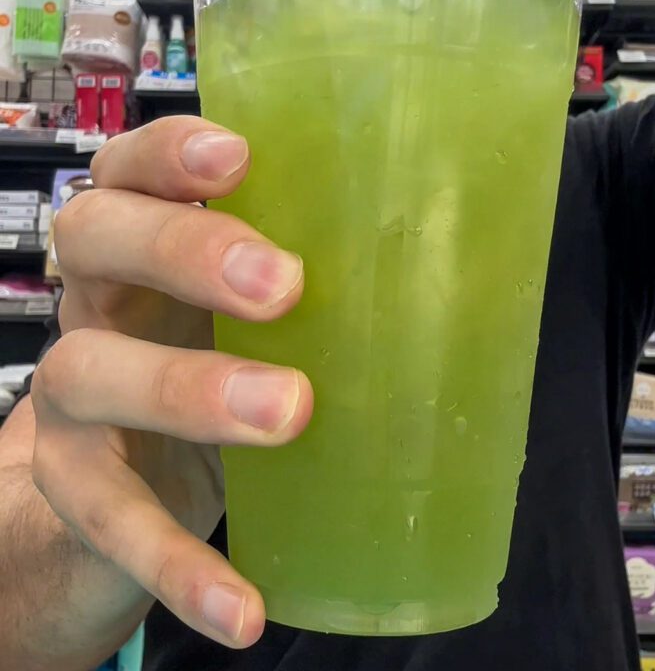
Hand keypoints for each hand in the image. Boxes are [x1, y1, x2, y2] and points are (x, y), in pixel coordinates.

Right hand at [30, 116, 312, 648]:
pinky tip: (242, 607)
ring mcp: (71, 388)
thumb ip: (335, 274)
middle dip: (181, 251)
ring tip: (288, 411)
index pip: (132, 164)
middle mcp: (96, 294)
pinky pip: (108, 520)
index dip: (171, 153)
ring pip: (85, 370)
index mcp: (146, 231)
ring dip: (185, 390)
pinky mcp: (74, 482)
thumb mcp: (266, 305)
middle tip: (281, 284)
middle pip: (92, 237)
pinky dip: (177, 564)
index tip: (239, 157)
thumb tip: (477, 257)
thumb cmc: (223, 354)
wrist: (133, 473)